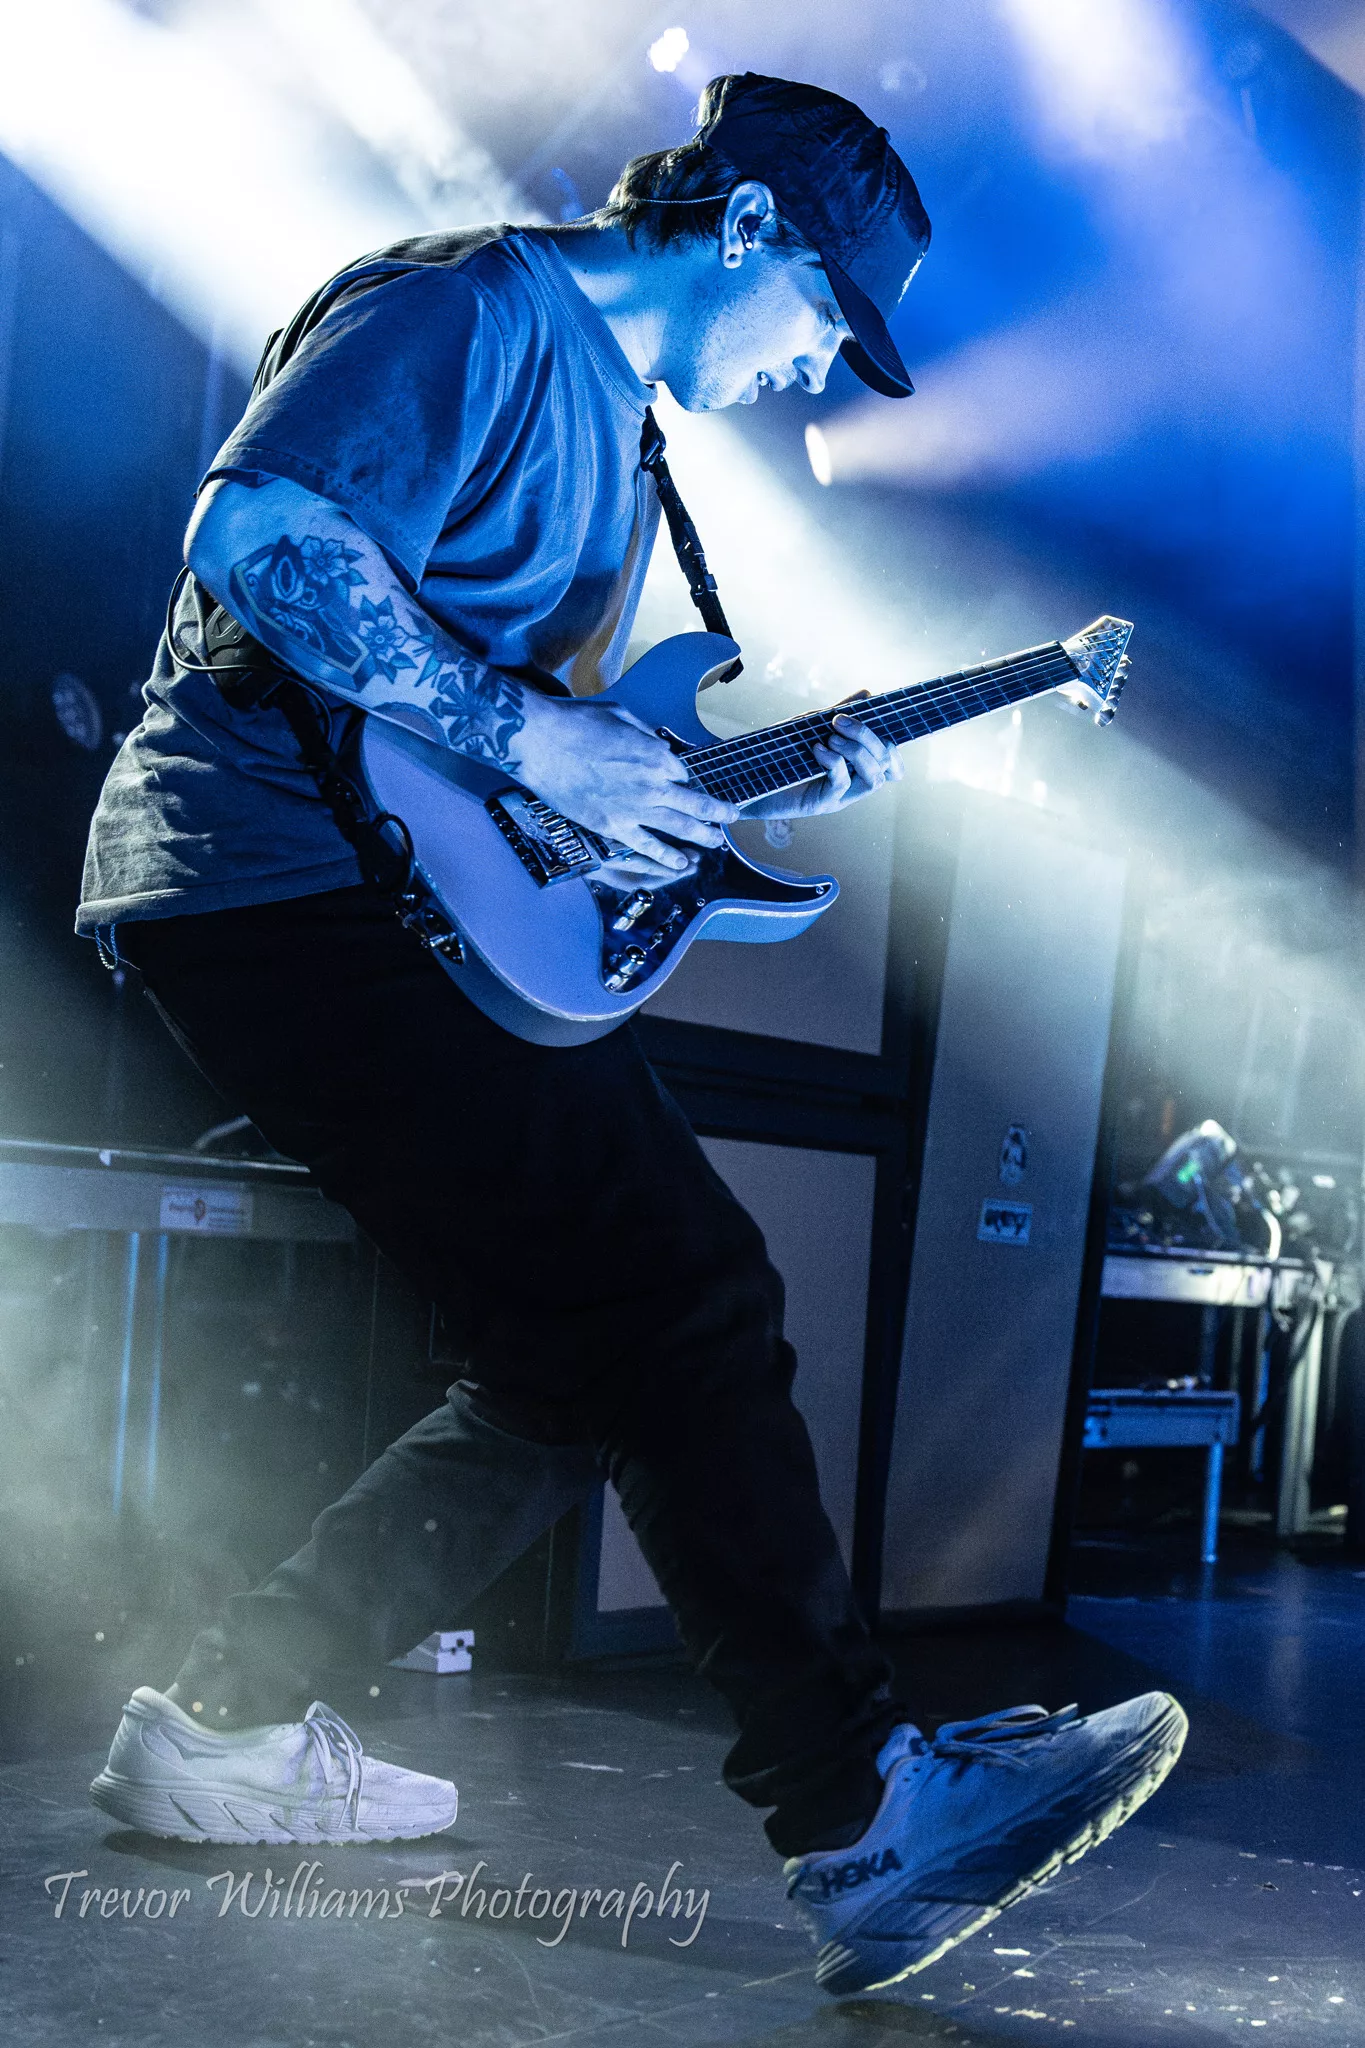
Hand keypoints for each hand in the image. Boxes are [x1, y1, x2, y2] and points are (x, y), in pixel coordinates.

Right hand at [513, 695, 738, 879]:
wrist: (541, 743)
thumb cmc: (577, 723)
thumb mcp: (621, 715)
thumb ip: (645, 734)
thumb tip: (656, 744)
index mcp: (656, 754)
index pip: (684, 772)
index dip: (690, 778)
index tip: (694, 783)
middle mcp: (653, 784)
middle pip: (696, 803)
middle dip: (718, 812)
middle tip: (732, 816)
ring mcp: (634, 808)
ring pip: (680, 827)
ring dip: (704, 836)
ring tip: (718, 842)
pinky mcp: (613, 826)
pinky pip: (646, 847)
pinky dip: (666, 857)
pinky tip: (682, 864)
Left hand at [742, 713, 901, 821]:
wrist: (744, 780)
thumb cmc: (779, 755)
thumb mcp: (810, 728)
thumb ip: (839, 714)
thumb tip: (866, 694)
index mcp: (854, 769)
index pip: (891, 764)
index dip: (895, 748)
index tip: (880, 723)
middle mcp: (851, 786)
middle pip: (884, 764)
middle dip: (868, 736)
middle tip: (838, 720)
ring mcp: (838, 798)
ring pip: (872, 779)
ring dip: (857, 751)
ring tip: (831, 735)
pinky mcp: (819, 805)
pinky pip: (841, 785)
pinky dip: (833, 761)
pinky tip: (816, 748)